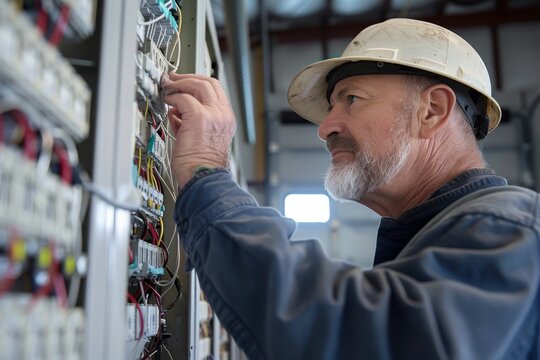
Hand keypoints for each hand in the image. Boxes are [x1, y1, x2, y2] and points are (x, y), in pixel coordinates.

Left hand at [163, 73, 235, 187]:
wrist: (203, 179)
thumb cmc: (200, 167)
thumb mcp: (199, 139)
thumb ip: (190, 122)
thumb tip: (176, 113)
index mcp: (225, 120)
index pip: (215, 91)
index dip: (197, 83)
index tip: (183, 84)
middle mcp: (223, 115)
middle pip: (209, 82)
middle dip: (187, 78)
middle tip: (172, 80)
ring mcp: (213, 115)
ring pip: (198, 85)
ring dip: (179, 84)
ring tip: (167, 89)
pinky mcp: (199, 118)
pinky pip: (184, 98)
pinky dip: (173, 98)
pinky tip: (167, 104)